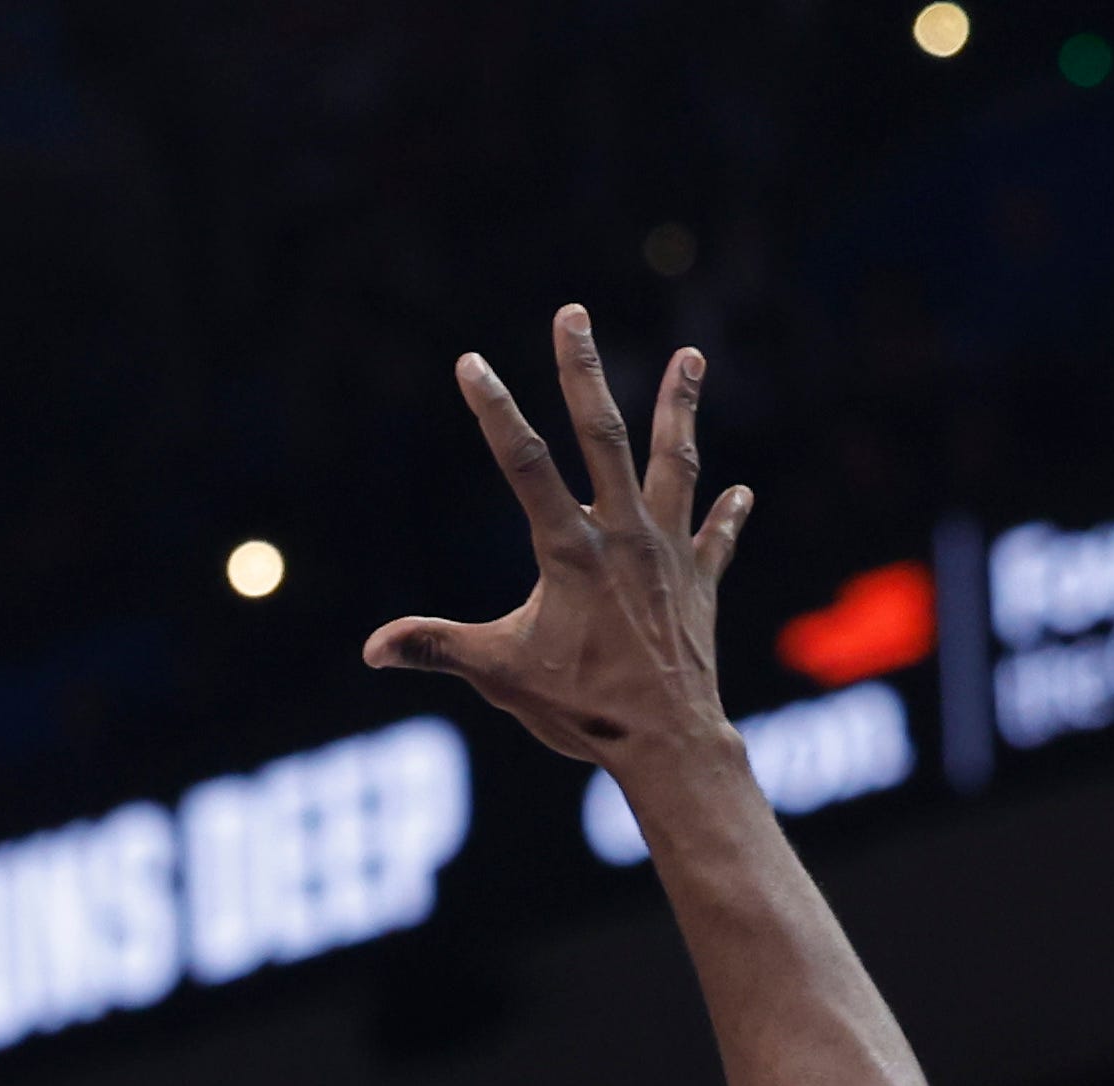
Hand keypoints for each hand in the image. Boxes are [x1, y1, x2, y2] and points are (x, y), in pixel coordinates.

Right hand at [364, 303, 749, 781]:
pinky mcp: (700, 584)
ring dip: (680, 409)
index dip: (495, 411)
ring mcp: (668, 554)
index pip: (524, 464)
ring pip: (674, 464)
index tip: (472, 362)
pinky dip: (727, 515)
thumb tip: (372, 649)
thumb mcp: (499, 676)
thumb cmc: (583, 711)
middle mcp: (623, 536)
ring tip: (690, 357)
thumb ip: (437, 648)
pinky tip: (740, 491)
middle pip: (603, 435)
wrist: (668, 743)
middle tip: (573, 314)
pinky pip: (717, 539)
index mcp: (570, 550)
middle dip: (583, 372)